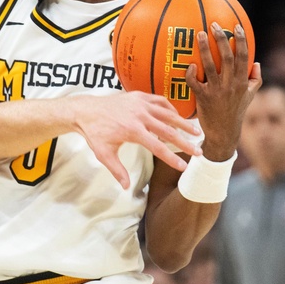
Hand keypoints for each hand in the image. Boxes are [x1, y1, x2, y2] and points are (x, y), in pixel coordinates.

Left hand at [77, 91, 201, 187]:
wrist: (85, 111)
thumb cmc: (95, 133)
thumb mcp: (104, 154)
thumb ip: (117, 170)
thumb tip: (126, 187)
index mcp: (133, 130)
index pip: (158, 147)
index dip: (173, 158)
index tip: (185, 166)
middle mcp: (140, 115)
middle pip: (169, 130)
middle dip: (186, 142)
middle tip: (199, 151)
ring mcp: (141, 104)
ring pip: (168, 113)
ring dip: (183, 123)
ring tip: (196, 131)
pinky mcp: (139, 96)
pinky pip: (160, 101)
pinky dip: (170, 108)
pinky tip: (176, 117)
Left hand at [185, 23, 261, 159]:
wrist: (224, 133)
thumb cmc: (236, 111)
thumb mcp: (250, 96)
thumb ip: (255, 79)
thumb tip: (256, 62)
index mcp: (242, 81)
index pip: (244, 57)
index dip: (241, 40)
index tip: (236, 26)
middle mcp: (231, 84)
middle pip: (227, 57)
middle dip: (221, 39)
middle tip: (213, 25)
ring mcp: (216, 91)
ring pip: (210, 66)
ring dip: (205, 49)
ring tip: (199, 35)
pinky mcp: (203, 98)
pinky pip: (195, 83)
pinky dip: (191, 73)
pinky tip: (190, 64)